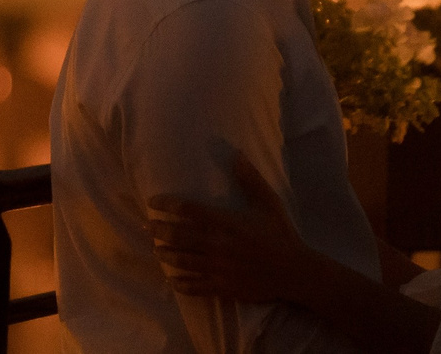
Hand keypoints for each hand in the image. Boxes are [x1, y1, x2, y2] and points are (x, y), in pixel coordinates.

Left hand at [146, 151, 311, 301]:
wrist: (294, 272)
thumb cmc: (280, 234)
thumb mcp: (268, 203)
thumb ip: (250, 179)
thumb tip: (236, 154)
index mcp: (226, 222)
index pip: (188, 210)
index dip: (167, 205)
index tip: (153, 202)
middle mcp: (217, 245)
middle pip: (178, 236)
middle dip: (159, 230)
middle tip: (146, 226)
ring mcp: (218, 268)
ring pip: (182, 261)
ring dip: (165, 255)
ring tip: (155, 250)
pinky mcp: (223, 287)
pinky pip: (195, 287)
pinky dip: (181, 283)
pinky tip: (172, 280)